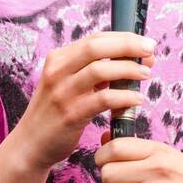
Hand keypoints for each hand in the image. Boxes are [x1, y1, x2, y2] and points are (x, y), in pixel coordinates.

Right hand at [12, 31, 155, 169]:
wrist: (31, 144)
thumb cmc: (57, 112)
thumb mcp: (69, 84)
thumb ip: (95, 71)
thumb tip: (133, 59)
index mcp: (59, 59)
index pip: (95, 39)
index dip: (124, 38)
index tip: (146, 44)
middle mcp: (58, 71)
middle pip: (97, 47)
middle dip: (128, 46)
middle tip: (151, 51)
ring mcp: (63, 92)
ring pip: (100, 70)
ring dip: (129, 70)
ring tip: (146, 75)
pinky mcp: (70, 114)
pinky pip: (103, 99)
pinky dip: (124, 97)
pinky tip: (137, 100)